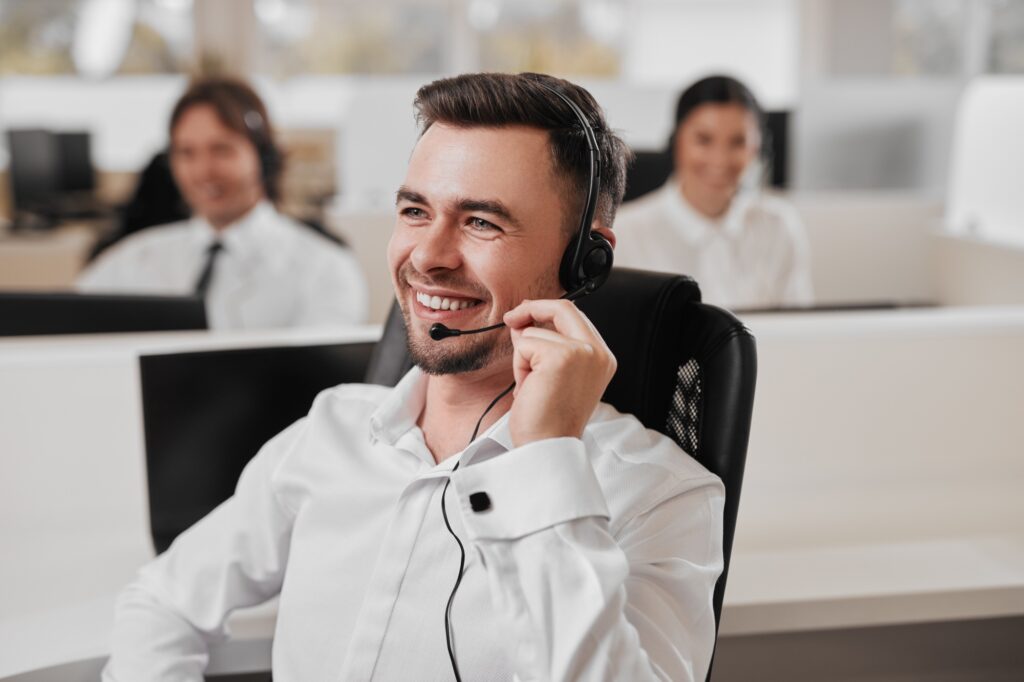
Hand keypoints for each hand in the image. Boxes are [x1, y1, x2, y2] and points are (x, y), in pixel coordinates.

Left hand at [502, 299, 616, 447]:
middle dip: (531, 309)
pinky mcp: (561, 357)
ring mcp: (582, 353)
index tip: (525, 313)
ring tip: (533, 386)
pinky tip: (529, 388)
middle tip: (511, 318)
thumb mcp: (551, 376)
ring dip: (523, 358)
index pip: (575, 317)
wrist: (547, 447)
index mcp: (601, 358)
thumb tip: (524, 322)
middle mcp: (597, 353)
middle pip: (563, 308)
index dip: (546, 310)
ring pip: (535, 332)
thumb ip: (545, 346)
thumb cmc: (548, 421)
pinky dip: (519, 366)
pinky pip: (525, 345)